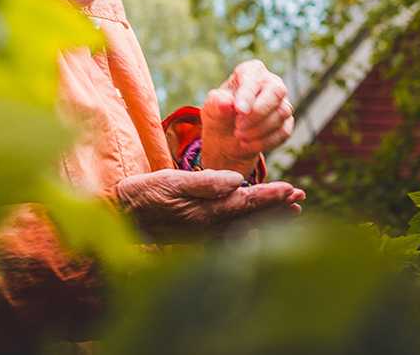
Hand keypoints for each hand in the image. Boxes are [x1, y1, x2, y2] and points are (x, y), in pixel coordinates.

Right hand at [114, 169, 304, 241]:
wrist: (119, 217)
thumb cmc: (143, 194)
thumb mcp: (170, 181)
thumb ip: (204, 182)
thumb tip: (238, 181)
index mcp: (205, 213)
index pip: (247, 203)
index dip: (272, 195)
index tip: (292, 189)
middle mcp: (209, 229)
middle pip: (252, 219)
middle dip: (277, 208)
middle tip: (300, 198)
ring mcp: (203, 236)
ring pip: (245, 227)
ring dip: (268, 218)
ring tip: (289, 210)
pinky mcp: (196, 238)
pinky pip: (232, 235)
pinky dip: (250, 227)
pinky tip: (256, 225)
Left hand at [201, 60, 293, 173]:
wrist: (227, 137)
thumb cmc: (220, 114)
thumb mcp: (211, 109)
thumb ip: (217, 103)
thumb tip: (226, 103)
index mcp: (251, 71)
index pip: (254, 78)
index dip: (248, 95)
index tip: (238, 111)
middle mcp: (271, 83)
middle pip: (276, 92)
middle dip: (258, 113)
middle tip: (238, 128)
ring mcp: (282, 102)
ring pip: (281, 113)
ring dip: (259, 129)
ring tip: (239, 136)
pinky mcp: (287, 123)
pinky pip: (283, 131)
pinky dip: (265, 141)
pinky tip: (247, 144)